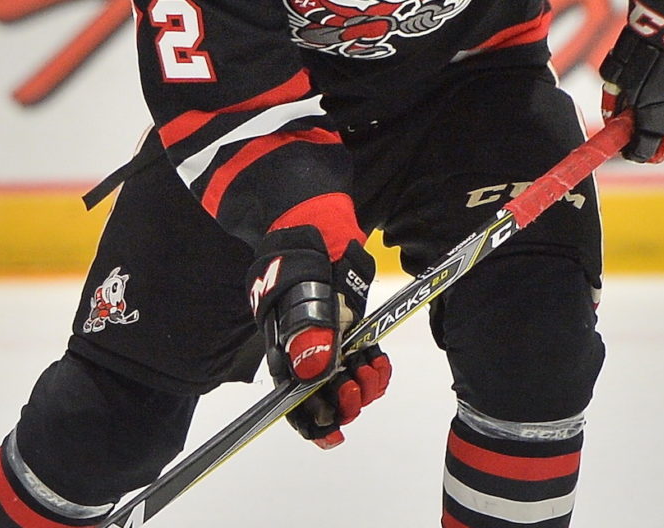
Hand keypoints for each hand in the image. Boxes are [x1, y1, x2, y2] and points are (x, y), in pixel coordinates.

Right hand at [247, 226, 390, 447]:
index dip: (310, 421)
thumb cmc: (304, 257)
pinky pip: (363, 366)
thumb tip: (313, 374)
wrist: (322, 230)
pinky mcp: (351, 335)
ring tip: (370, 371)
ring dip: (363, 388)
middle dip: (343, 403)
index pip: (291, 398)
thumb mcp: (304, 289)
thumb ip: (309, 330)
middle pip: (321, 398)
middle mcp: (305, 352)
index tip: (333, 433)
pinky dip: (375, 371)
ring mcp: (329, 344)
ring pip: (346, 385)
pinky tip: (379, 363)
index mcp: (284, 348)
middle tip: (355, 390)